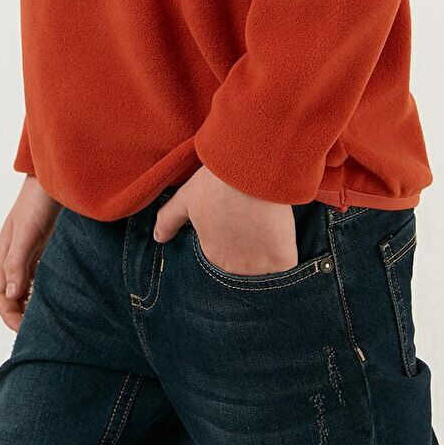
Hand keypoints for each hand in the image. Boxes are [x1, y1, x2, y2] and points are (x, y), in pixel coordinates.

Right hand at [0, 174, 60, 331]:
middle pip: (12, 293)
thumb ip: (17, 262)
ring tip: (50, 319)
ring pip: (28, 286)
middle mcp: (15, 254)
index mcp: (4, 253)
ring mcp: (31, 250)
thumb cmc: (39, 199)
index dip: (9, 315)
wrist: (58, 174)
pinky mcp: (46, 245)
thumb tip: (10, 295)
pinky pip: (42, 275)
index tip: (26, 331)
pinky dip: (46, 289)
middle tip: (40, 332)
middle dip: (21, 314)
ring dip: (34, 303)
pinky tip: (59, 296)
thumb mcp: (27, 232)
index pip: (0, 293)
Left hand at [152, 166, 296, 275]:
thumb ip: (169, 220)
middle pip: (243, 270)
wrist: (250, 170)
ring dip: (266, 261)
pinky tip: (284, 243)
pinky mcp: (282, 262)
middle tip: (253, 229)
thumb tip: (157, 239)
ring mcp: (258, 267)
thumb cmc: (216, 181)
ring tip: (268, 235)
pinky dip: (286, 262)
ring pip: (263, 274)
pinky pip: (286, 272)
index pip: (221, 260)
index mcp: (210, 254)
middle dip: (247, 256)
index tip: (235, 226)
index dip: (229, 243)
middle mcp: (232, 267)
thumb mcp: (186, 198)